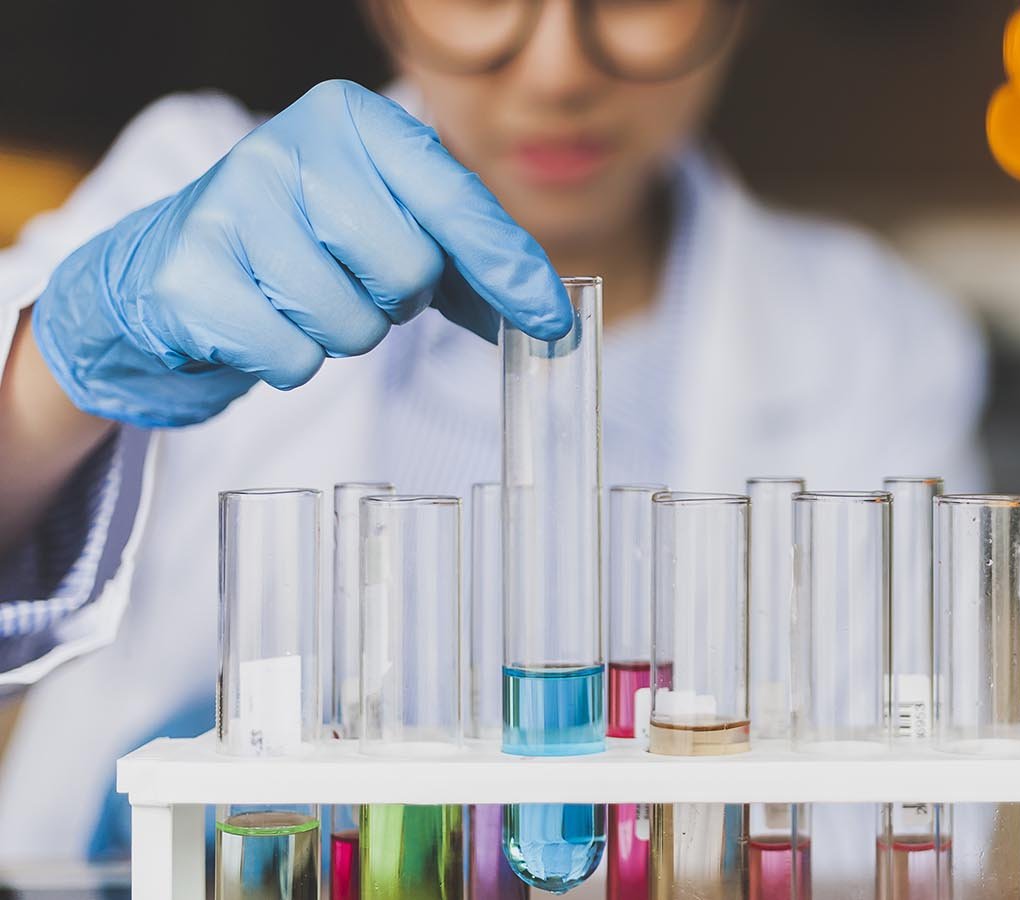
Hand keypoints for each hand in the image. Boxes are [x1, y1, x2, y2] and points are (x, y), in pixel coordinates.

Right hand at [30, 80, 570, 427]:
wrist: (162, 272)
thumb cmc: (299, 246)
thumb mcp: (386, 232)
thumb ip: (470, 268)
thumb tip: (550, 320)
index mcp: (351, 118)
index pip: (454, 198)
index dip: (509, 266)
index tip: (552, 318)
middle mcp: (288, 146)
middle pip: (408, 270)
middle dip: (392, 301)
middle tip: (348, 280)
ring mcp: (231, 206)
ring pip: (352, 323)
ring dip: (339, 335)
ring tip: (298, 298)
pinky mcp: (189, 276)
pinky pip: (293, 358)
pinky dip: (288, 361)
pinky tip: (255, 323)